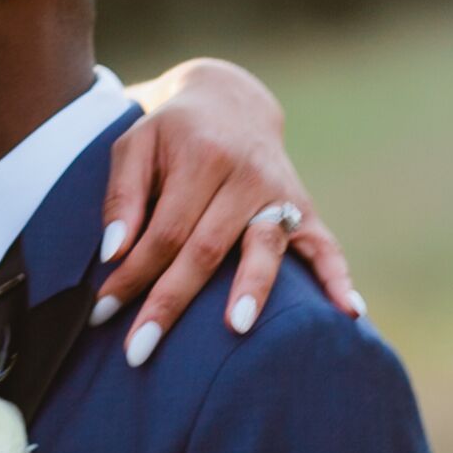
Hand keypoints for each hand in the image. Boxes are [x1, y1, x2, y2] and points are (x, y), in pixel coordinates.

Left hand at [97, 58, 360, 362]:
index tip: (103, 311)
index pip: (165, 230)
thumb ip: (121, 196)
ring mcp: (280, 193)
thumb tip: (113, 252)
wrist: (230, 103)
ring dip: (251, 290)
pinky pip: (325, 246)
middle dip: (171, 301)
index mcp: (202, 157)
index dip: (134, 273)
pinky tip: (350, 312)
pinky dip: (337, 277)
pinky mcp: (303, 208)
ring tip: (236, 328)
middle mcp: (247, 176)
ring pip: (264, 248)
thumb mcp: (135, 145)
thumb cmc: (172, 134)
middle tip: (138, 350)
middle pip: (207, 248)